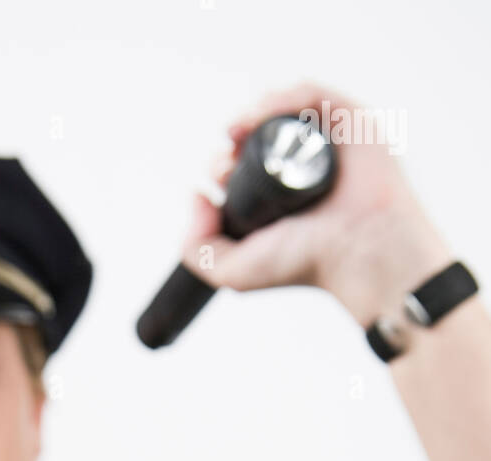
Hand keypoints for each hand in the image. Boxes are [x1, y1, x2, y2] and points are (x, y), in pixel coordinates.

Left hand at [180, 80, 451, 320]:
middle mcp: (304, 170)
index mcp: (281, 200)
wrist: (358, 250)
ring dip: (253, 113)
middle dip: (234, 140)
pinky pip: (312, 95)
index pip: (243, 168)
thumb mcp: (233, 272)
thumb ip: (198, 247)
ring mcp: (327, 145)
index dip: (222, 165)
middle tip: (227, 160)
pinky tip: (262, 114)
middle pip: (259, 136)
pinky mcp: (350, 122)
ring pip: (283, 112)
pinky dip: (284, 97)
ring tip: (238, 131)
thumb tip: (196, 196)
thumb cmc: (307, 263)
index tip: (218, 174)